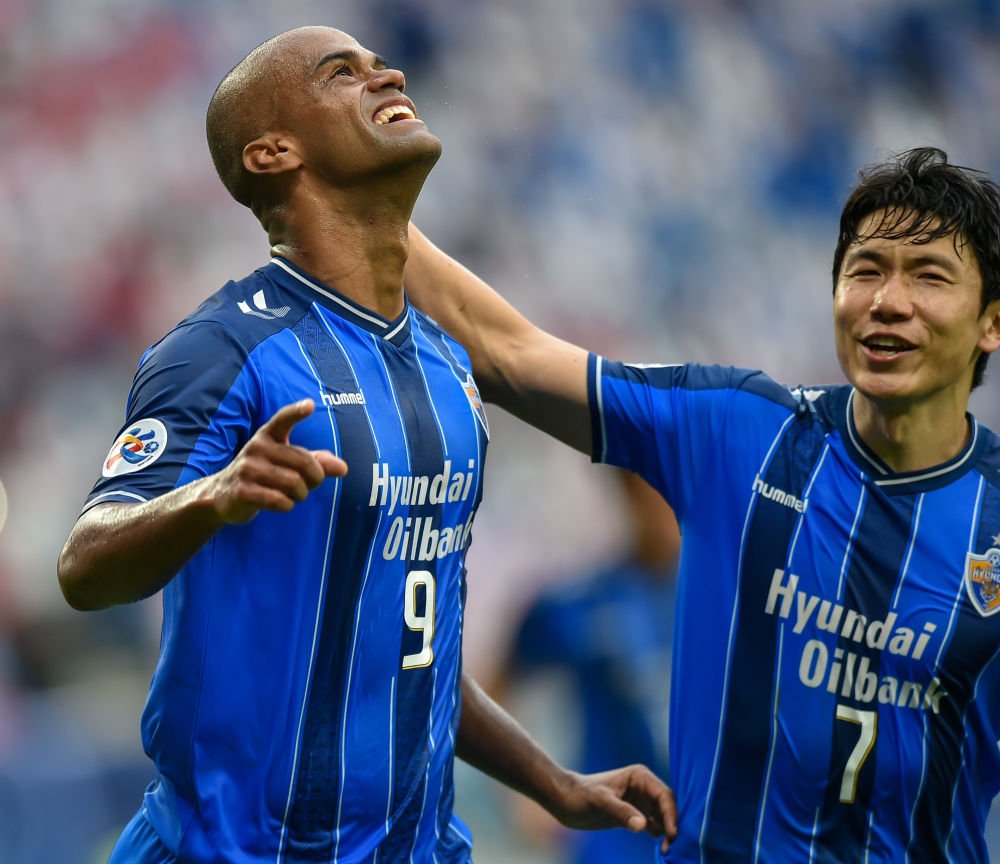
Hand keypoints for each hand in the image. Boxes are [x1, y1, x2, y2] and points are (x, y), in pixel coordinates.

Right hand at [209, 399, 347, 523]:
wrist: (223, 494)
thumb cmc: (265, 474)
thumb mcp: (288, 463)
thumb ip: (316, 462)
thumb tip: (343, 468)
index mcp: (268, 435)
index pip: (283, 419)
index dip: (297, 412)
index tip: (310, 405)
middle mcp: (256, 447)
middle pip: (305, 463)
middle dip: (315, 479)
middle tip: (309, 485)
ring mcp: (247, 469)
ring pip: (295, 484)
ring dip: (301, 495)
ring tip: (293, 495)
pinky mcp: (242, 491)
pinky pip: (280, 501)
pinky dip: (288, 505)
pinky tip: (281, 503)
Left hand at [548, 764, 676, 853]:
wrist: (566, 801)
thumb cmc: (581, 795)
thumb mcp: (601, 802)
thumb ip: (621, 811)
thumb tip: (643, 825)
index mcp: (640, 776)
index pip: (664, 795)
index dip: (672, 814)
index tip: (673, 834)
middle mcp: (644, 787)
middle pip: (668, 806)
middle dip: (672, 825)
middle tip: (671, 847)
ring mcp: (641, 801)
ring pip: (664, 817)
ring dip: (668, 832)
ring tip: (667, 851)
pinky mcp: (635, 815)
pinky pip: (655, 825)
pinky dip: (661, 836)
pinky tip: (662, 848)